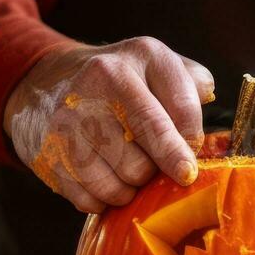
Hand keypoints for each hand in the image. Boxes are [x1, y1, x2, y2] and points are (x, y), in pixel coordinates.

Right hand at [4, 37, 213, 212]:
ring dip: (134, 188)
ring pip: (122, 181)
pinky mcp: (48, 150)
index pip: (182, 112)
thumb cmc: (122, 84)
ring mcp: (70, 115)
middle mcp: (103, 78)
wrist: (47, 83)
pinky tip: (105, 180)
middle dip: (162, 169)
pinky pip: (92, 197)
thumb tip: (207, 108)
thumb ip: (193, 84)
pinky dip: (105, 199)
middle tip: (162, 169)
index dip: (191, 146)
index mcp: (142, 55)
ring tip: (131, 172)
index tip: (190, 161)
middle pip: (150, 153)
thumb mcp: (159, 67)